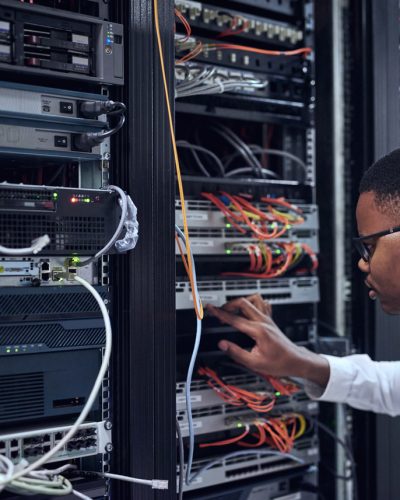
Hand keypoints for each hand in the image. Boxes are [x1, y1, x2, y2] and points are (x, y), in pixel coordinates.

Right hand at [206, 295, 329, 386]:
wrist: (296, 361)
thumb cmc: (279, 363)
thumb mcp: (254, 363)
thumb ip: (236, 353)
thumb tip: (222, 344)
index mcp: (258, 331)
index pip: (234, 319)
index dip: (220, 313)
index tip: (211, 309)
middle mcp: (263, 321)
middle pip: (243, 302)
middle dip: (228, 305)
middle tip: (220, 312)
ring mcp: (268, 319)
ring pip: (254, 299)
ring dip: (241, 302)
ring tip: (233, 310)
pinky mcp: (270, 320)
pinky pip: (262, 304)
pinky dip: (253, 303)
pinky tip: (249, 309)